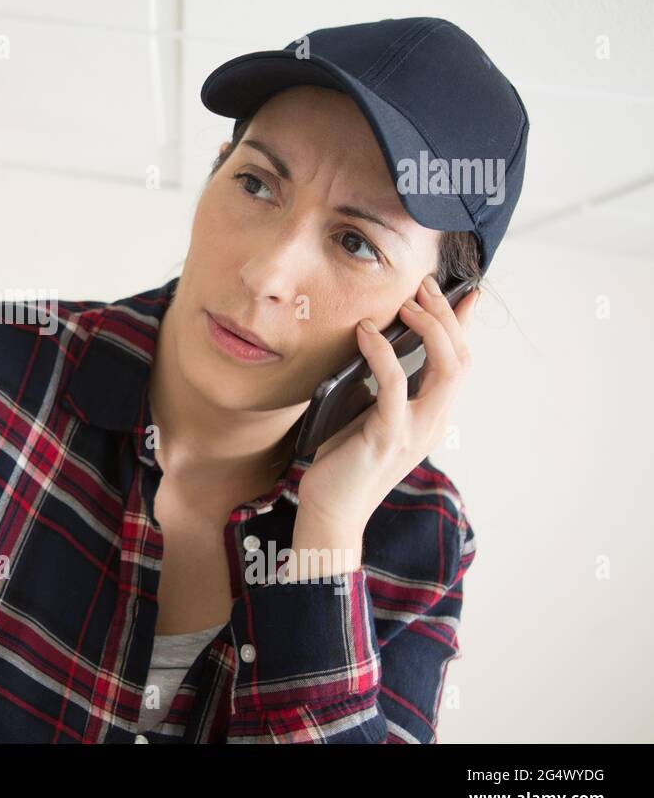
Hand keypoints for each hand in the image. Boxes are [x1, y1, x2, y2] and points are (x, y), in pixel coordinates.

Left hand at [295, 276, 479, 545]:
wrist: (331, 511)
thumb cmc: (345, 461)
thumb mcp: (369, 414)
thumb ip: (383, 386)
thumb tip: (379, 344)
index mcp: (433, 416)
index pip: (460, 363)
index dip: (464, 326)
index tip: (465, 292)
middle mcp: (434, 422)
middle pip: (461, 358)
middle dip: (447, 316)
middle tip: (425, 286)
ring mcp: (416, 430)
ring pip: (446, 368)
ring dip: (429, 328)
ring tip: (406, 303)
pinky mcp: (389, 436)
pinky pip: (396, 385)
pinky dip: (384, 352)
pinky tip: (366, 331)